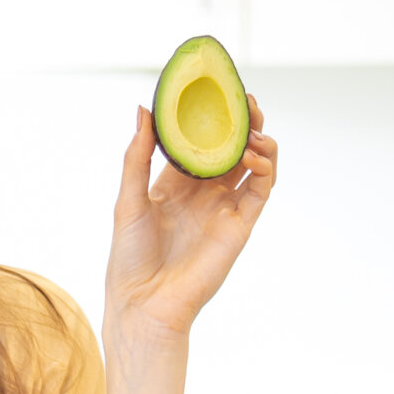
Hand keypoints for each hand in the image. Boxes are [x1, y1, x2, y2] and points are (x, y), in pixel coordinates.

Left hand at [106, 96, 277, 341]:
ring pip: (253, 164)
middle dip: (241, 122)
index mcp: (174, 184)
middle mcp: (202, 193)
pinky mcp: (240, 225)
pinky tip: (256, 153)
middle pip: (231, 148)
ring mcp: (224, 208)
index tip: (214, 91)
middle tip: (245, 99)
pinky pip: (261, 190)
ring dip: (259, 140)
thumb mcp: (128, 199)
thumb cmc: (129, 257)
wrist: (145, 303)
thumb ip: (137, 155)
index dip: (209, 117)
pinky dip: (265, 167)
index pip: (199, 141)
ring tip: (254, 124)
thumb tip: (144, 108)